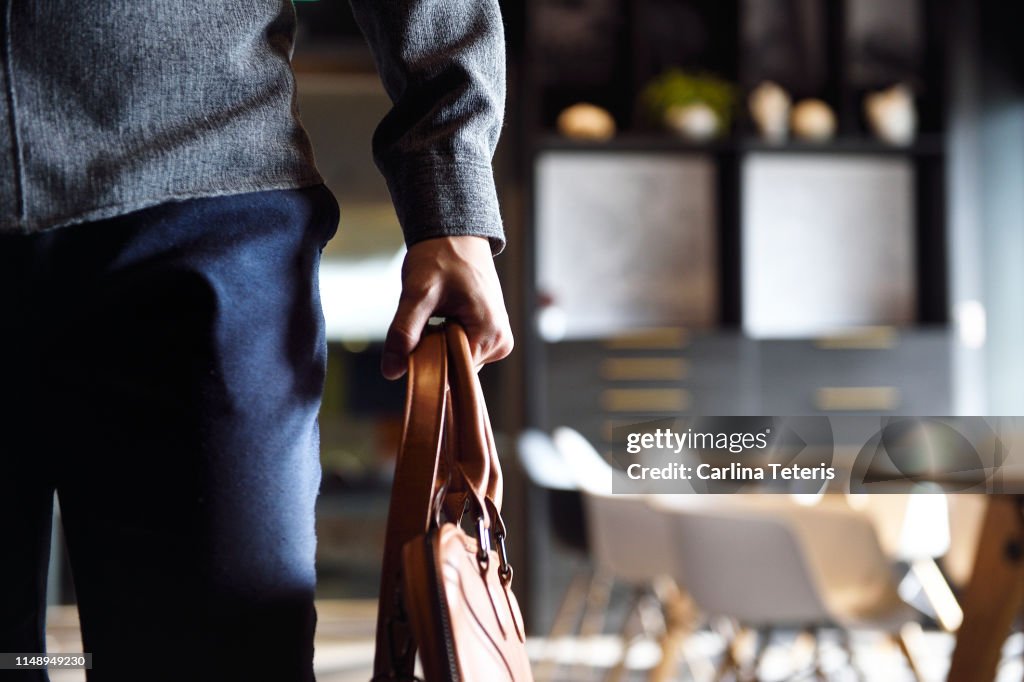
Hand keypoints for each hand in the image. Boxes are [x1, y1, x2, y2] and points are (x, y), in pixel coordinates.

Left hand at [381, 236, 512, 379]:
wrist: (455, 234)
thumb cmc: (440, 256)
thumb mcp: (417, 293)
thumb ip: (404, 332)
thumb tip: (391, 371)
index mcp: (491, 335)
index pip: (454, 373)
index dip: (428, 364)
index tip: (411, 345)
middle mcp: (501, 342)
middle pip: (456, 369)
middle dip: (433, 354)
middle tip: (422, 323)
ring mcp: (498, 338)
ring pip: (457, 361)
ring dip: (438, 346)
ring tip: (433, 317)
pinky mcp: (490, 333)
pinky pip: (462, 350)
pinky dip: (445, 340)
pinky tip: (440, 319)